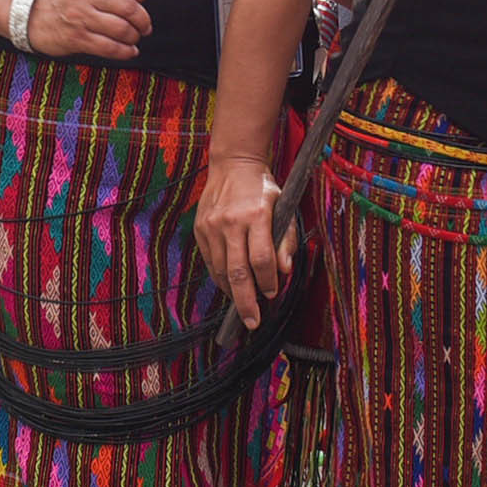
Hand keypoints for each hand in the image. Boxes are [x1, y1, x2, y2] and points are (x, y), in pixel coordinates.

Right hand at [24, 0, 150, 59]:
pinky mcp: (77, 38)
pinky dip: (125, 51)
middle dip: (142, 20)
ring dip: (134, 36)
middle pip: (129, 7)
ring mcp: (80, 17)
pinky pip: (109, 47)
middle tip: (144, 25)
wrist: (31, 14)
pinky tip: (128, 50)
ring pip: (122, 29)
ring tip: (134, 36)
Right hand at [195, 153, 289, 328]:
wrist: (233, 165)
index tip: (273, 294)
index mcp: (256, 216)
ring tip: (243, 303)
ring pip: (222, 271)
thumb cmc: (263, 189)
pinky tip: (230, 285)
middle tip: (252, 322)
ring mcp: (212, 227)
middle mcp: (231, 222)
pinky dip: (221, 277)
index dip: (268, 282)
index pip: (262, 260)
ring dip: (233, 292)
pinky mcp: (200, 229)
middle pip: (238, 273)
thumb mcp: (283, 208)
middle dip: (246, 302)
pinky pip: (211, 262)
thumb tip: (284, 271)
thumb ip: (286, 240)